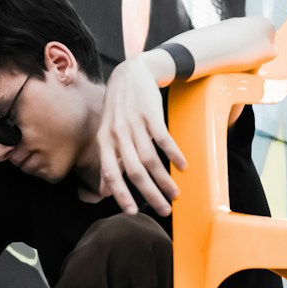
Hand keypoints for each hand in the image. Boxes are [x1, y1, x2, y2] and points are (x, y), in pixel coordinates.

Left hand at [96, 55, 186, 215]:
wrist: (130, 74)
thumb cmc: (119, 108)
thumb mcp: (107, 133)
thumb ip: (108, 161)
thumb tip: (103, 192)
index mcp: (105, 141)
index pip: (111, 173)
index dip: (120, 194)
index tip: (132, 213)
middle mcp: (117, 134)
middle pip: (135, 171)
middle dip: (150, 194)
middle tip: (164, 210)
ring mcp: (134, 123)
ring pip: (151, 159)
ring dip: (165, 180)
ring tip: (175, 194)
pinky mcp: (150, 113)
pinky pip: (164, 140)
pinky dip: (174, 155)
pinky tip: (183, 167)